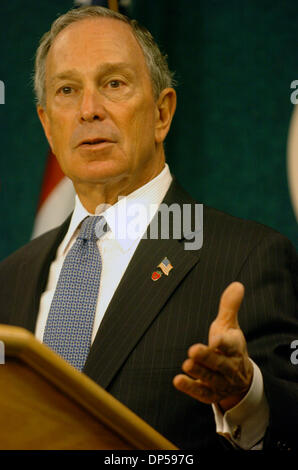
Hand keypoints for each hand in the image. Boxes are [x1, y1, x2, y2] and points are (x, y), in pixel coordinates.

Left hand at [173, 282, 252, 411]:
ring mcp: (221, 382)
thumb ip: (229, 306)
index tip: (216, 338)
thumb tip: (237, 284)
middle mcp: (229, 367)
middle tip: (193, 350)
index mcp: (234, 348)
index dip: (224, 343)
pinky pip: (202, 393)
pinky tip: (178, 380)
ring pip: (211, 379)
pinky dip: (190, 388)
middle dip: (207, 357)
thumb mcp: (229, 326)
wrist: (240, 380)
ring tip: (186, 364)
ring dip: (199, 372)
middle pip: (220, 364)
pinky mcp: (211, 394)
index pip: (231, 346)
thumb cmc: (229, 346)